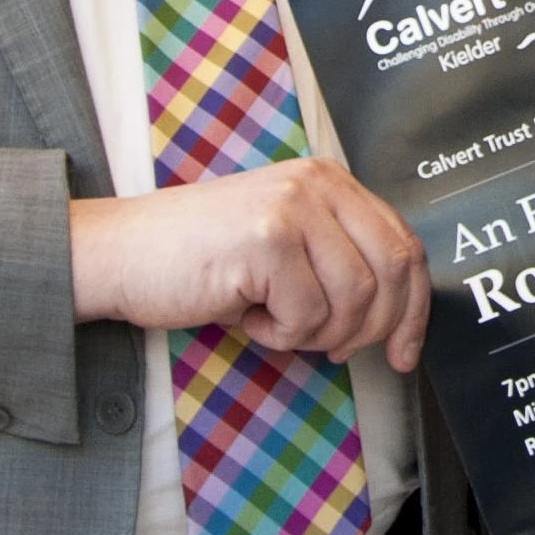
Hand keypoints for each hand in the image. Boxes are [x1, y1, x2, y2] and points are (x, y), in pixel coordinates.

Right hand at [67, 159, 431, 371]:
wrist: (120, 254)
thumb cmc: (201, 260)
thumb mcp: (284, 246)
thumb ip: (339, 260)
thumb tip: (400, 320)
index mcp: (329, 181)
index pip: (404, 247)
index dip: (414, 309)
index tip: (404, 354)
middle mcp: (317, 184)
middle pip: (392, 274)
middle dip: (372, 330)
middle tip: (330, 350)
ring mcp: (292, 208)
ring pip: (353, 302)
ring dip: (315, 334)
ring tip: (271, 321)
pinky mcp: (267, 240)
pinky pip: (307, 317)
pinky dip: (279, 336)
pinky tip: (245, 316)